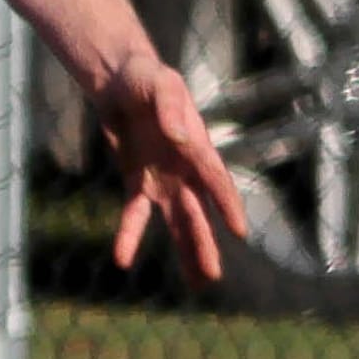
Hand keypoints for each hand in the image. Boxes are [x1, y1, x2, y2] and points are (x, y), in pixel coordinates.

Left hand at [95, 52, 248, 285]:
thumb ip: (170, 107)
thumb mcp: (159, 83)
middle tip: (213, 276)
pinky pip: (134, 215)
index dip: (226, 204)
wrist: (120, 81)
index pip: (214, 179)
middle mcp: (184, 169)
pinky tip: (122, 260)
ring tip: (198, 282)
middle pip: (197, 212)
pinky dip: (129, 236)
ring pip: (176, 222)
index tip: (239, 231)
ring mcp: (163, 179)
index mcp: (195, 147)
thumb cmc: (145, 76)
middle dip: (204, 243)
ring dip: (185, 250)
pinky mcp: (138, 183)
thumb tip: (179, 137)